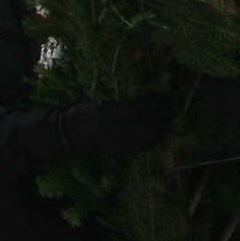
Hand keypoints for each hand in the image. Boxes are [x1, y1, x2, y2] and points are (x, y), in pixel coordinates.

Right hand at [57, 94, 178, 157]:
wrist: (68, 137)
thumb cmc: (81, 113)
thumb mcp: (93, 100)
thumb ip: (111, 97)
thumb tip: (134, 87)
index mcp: (103, 116)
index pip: (133, 112)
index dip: (150, 106)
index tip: (161, 98)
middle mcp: (110, 132)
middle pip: (142, 125)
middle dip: (160, 117)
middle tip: (171, 107)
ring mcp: (114, 145)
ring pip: (143, 139)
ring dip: (160, 130)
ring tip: (171, 121)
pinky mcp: (117, 153)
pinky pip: (139, 149)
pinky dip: (152, 142)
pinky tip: (162, 136)